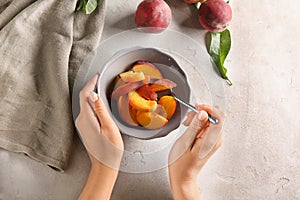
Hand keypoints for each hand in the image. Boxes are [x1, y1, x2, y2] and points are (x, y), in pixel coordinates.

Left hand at [75, 74, 123, 199]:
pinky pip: (87, 111)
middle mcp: (81, 120)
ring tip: (101, 88)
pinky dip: (92, 104)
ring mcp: (81, 124)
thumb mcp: (109, 127)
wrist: (104, 165)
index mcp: (86, 119)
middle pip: (84, 98)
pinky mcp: (84, 127)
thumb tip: (94, 95)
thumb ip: (101, 110)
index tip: (97, 76)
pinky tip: (100, 102)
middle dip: (91, 87)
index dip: (90, 83)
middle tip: (101, 79)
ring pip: (85, 104)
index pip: (85, 95)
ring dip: (92, 95)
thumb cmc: (110, 149)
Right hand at [168, 104, 224, 199]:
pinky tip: (189, 127)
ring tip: (187, 124)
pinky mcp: (209, 140)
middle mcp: (216, 139)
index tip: (197, 107)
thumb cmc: (181, 163)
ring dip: (199, 117)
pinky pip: (207, 126)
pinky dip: (198, 123)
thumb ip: (195, 127)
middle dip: (202, 112)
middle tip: (189, 118)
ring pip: (211, 120)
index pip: (219, 117)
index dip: (208, 108)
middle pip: (216, 116)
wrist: (182, 176)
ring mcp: (213, 140)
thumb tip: (203, 113)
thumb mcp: (185, 143)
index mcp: (211, 140)